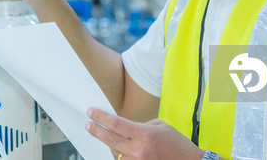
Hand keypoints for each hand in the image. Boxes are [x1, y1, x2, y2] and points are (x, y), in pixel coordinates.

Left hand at [85, 108, 205, 159]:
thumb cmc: (177, 145)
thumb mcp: (159, 126)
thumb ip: (140, 126)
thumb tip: (125, 127)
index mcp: (144, 134)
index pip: (116, 124)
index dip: (100, 117)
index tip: (91, 112)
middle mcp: (139, 150)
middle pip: (110, 139)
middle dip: (96, 131)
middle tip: (88, 125)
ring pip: (115, 153)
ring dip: (109, 144)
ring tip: (104, 135)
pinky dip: (119, 154)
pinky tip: (117, 148)